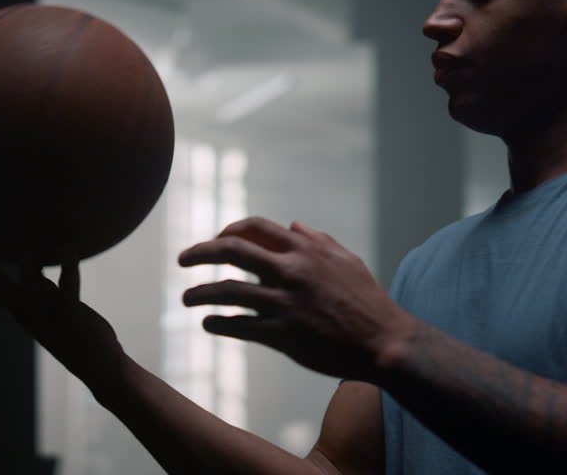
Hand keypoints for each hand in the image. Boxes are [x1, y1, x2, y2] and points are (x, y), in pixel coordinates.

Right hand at [0, 240, 123, 385]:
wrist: (101, 370)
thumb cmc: (78, 334)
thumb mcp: (55, 306)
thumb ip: (42, 288)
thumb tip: (31, 266)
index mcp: (22, 311)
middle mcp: (29, 316)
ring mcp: (49, 320)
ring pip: (30, 293)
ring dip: (28, 270)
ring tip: (23, 246)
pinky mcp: (72, 322)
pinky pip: (68, 295)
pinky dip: (68, 274)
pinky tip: (69, 254)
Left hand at [178, 217, 414, 381]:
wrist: (385, 342)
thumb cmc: (368, 301)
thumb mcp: (347, 261)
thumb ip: (318, 240)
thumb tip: (293, 224)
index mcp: (304, 250)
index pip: (254, 228)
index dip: (228, 230)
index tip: (215, 239)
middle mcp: (290, 272)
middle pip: (231, 251)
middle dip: (199, 253)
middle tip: (182, 259)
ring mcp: (285, 304)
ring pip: (228, 291)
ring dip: (200, 293)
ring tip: (186, 298)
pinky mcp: (283, 335)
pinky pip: (240, 327)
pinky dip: (219, 323)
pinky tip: (208, 323)